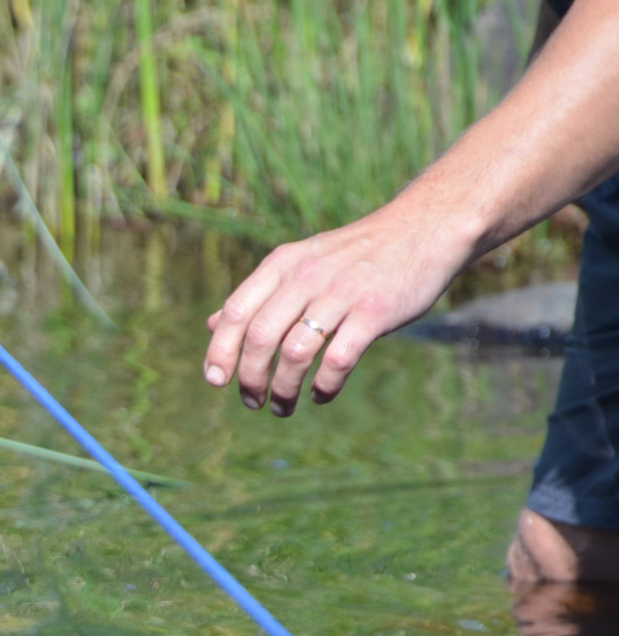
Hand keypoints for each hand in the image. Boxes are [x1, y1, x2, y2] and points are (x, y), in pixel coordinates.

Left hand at [202, 201, 471, 415]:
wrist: (424, 228)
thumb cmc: (355, 255)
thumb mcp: (300, 263)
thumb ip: (258, 295)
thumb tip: (211, 325)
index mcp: (282, 265)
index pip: (235, 312)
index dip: (219, 350)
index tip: (216, 381)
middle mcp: (306, 277)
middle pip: (260, 337)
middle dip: (249, 378)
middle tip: (252, 401)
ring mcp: (341, 294)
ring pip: (295, 353)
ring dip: (284, 389)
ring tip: (282, 407)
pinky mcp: (374, 312)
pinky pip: (338, 359)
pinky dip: (324, 385)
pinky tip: (321, 395)